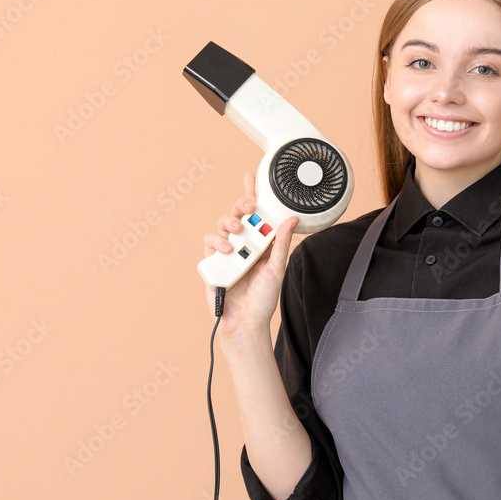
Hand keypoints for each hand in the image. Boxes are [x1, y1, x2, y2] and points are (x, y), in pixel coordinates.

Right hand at [203, 171, 297, 336]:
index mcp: (259, 244)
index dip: (252, 195)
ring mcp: (225, 253)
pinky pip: (209, 243)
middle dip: (241, 204)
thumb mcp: (277, 268)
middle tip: (248, 204)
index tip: (252, 177)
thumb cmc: (263, 299)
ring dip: (230, 223)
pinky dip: (218, 242)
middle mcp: (242, 245)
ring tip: (238, 231)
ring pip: (221, 226)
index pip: (256, 216)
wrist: (246, 322)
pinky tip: (228, 249)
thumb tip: (292, 219)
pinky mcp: (212, 263)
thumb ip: (281, 243)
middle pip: (237, 215)